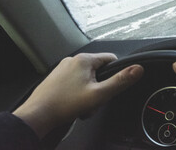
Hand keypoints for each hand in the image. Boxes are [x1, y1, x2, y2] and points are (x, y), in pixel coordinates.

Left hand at [13, 53, 142, 138]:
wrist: (37, 116)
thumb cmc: (64, 104)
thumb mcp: (99, 94)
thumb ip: (120, 81)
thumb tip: (138, 69)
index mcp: (84, 59)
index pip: (111, 59)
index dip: (115, 75)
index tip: (109, 88)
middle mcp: (72, 60)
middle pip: (98, 71)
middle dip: (100, 87)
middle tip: (94, 100)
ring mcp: (62, 69)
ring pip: (87, 78)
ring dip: (89, 92)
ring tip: (82, 105)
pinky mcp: (56, 79)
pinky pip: (75, 83)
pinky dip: (77, 94)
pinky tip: (72, 105)